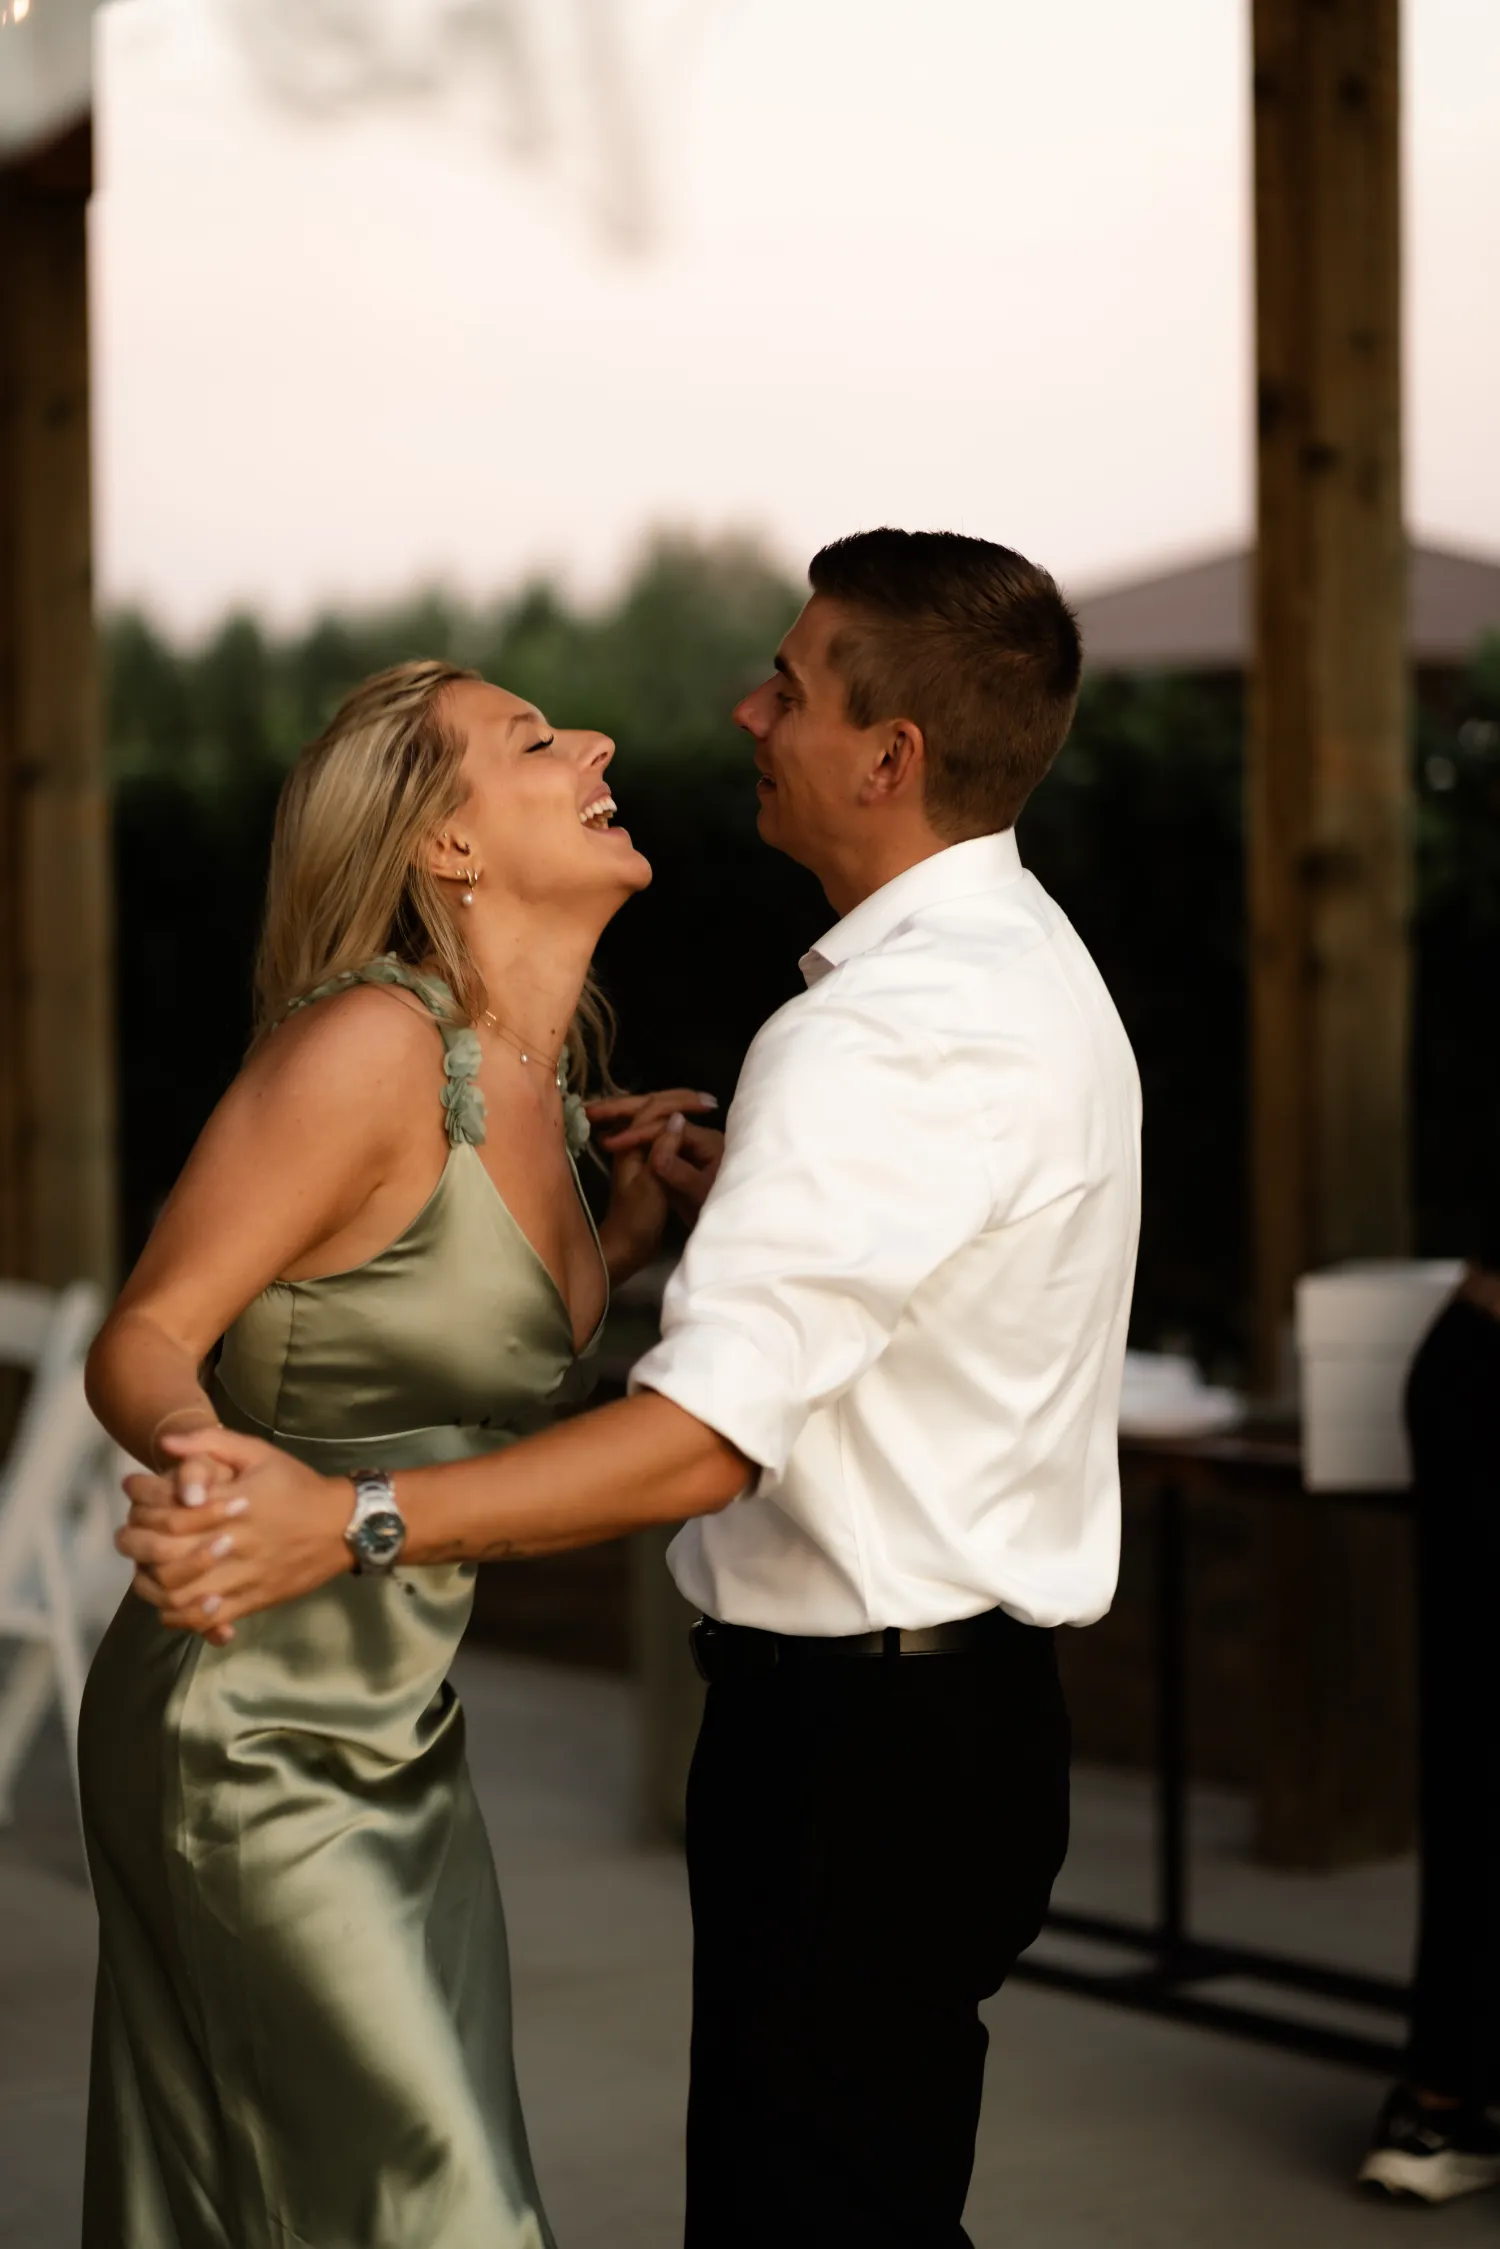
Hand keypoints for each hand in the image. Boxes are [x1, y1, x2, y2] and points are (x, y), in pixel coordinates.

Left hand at [118, 1428, 352, 1638]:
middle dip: (137, 1545)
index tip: (132, 1495)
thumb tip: (165, 1444)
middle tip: (127, 1535)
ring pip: (181, 1593)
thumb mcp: (258, 1452)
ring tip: (144, 1568)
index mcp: (235, 1506)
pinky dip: (182, 1615)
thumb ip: (210, 1443)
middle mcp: (236, 1544)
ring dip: (153, 1584)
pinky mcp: (254, 1600)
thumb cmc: (297, 1485)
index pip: (173, 1515)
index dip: (144, 1507)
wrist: (342, 1525)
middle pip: (167, 1555)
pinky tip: (171, 1602)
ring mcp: (244, 1577)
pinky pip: (208, 1618)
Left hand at [589, 1090, 723, 1279]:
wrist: (627, 1247)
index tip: (707, 1104)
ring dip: (676, 1107)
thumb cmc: (637, 1219)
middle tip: (707, 1099)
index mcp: (628, 1145)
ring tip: (702, 1105)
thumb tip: (678, 1119)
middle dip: (678, 1099)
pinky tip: (689, 1126)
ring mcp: (636, 1151)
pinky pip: (658, 1132)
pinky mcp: (645, 1162)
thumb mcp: (652, 1184)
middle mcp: (628, 1141)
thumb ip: (663, 1150)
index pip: (652, 1109)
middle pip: (649, 1106)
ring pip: (654, 1118)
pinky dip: (675, 1125)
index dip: (680, 1102)